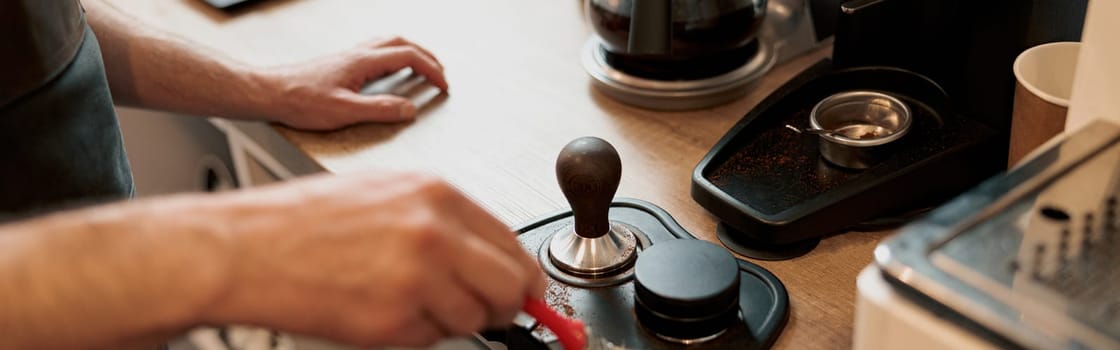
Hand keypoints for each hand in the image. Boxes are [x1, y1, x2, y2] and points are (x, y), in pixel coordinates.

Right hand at [202, 173, 544, 346]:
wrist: (245, 248)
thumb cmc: (303, 221)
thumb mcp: (385, 194)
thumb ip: (443, 221)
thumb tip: (488, 254)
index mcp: (436, 194)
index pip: (512, 241)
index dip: (519, 272)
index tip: (522, 288)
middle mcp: (434, 231)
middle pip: (512, 284)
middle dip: (505, 304)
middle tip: (487, 310)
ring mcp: (417, 276)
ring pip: (477, 318)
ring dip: (452, 320)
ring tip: (407, 300)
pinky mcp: (394, 318)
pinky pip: (432, 339)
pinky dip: (415, 334)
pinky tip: (380, 309)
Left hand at [258, 37, 449, 129]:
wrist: (269, 93)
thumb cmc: (301, 102)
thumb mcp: (344, 112)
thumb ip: (380, 110)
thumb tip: (409, 109)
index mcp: (363, 62)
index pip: (408, 57)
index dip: (432, 70)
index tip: (444, 86)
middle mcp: (357, 53)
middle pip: (401, 43)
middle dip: (426, 57)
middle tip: (440, 74)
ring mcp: (348, 56)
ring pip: (388, 43)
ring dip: (410, 53)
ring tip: (422, 69)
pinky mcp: (340, 63)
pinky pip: (375, 51)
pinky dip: (393, 57)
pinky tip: (389, 71)